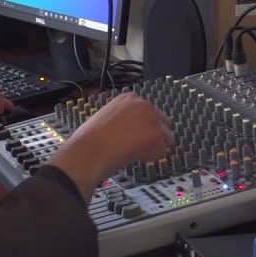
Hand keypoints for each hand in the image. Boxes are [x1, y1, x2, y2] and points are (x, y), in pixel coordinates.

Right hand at [49, 93, 172, 201]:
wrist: (89, 150)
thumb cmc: (90, 138)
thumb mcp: (106, 116)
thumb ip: (123, 117)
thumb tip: (131, 127)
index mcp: (129, 98)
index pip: (150, 111)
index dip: (145, 126)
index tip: (139, 135)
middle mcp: (143, 105)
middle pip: (163, 122)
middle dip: (154, 135)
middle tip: (140, 147)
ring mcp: (151, 120)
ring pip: (166, 137)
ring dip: (153, 147)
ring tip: (134, 153)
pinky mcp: (156, 137)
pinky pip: (162, 152)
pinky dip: (150, 158)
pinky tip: (134, 157)